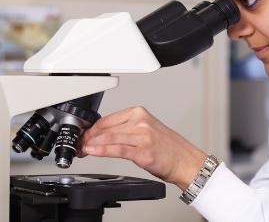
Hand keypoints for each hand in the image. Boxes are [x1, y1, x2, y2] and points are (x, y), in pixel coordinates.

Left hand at [79, 106, 206, 190]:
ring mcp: (143, 136)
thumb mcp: (145, 130)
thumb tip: (100, 135)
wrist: (185, 161)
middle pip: (106, 128)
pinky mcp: (143, 152)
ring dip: (92, 144)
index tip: (82, 136)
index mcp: (140, 113)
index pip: (107, 119)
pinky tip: (93, 152)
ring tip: (82, 150)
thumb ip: (124, 130)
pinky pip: (118, 149)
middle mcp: (141, 122)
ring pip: (110, 138)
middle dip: (88, 137)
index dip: (90, 128)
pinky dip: (102, 150)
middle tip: (78, 145)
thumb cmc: (167, 148)